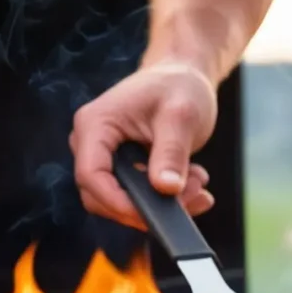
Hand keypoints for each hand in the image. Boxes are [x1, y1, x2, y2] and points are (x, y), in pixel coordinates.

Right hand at [70, 62, 218, 229]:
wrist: (185, 77)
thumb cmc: (179, 87)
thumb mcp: (181, 115)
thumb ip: (172, 152)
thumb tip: (167, 189)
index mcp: (95, 124)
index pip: (91, 174)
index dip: (117, 201)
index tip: (153, 214)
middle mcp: (93, 144)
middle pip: (103, 196)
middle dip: (148, 206)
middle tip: (194, 194)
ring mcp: (108, 159)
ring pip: (124, 202)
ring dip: (165, 204)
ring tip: (200, 183)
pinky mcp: (126, 170)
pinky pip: (140, 198)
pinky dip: (170, 198)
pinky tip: (197, 183)